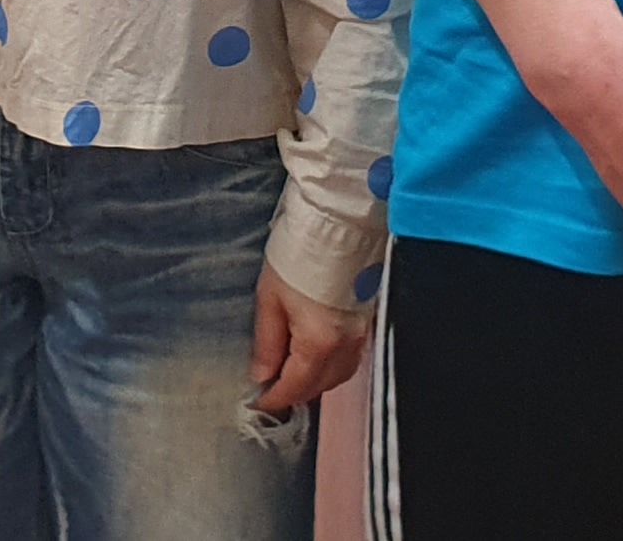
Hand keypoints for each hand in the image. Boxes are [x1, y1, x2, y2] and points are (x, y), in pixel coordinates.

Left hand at [250, 267, 370, 413]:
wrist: (338, 221)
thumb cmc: (298, 253)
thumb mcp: (270, 298)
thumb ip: (267, 342)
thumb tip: (261, 375)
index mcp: (319, 344)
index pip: (296, 387)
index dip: (274, 399)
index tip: (257, 401)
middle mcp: (345, 346)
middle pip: (320, 386)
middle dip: (296, 392)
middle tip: (270, 386)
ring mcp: (360, 334)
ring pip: (339, 374)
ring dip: (315, 379)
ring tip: (289, 370)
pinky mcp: (365, 320)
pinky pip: (349, 356)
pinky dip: (330, 363)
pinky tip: (313, 353)